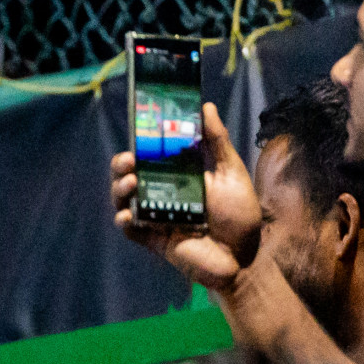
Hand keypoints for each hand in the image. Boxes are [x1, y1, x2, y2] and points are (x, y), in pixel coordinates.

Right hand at [110, 102, 262, 290]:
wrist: (244, 257)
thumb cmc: (239, 215)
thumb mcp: (231, 172)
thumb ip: (217, 141)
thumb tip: (206, 107)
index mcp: (178, 175)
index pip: (151, 155)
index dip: (139, 143)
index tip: (138, 130)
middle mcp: (162, 193)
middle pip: (129, 175)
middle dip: (121, 165)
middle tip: (129, 159)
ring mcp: (155, 216)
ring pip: (123, 199)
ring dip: (120, 189)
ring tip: (130, 182)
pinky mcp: (153, 238)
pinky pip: (130, 228)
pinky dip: (124, 220)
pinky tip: (128, 213)